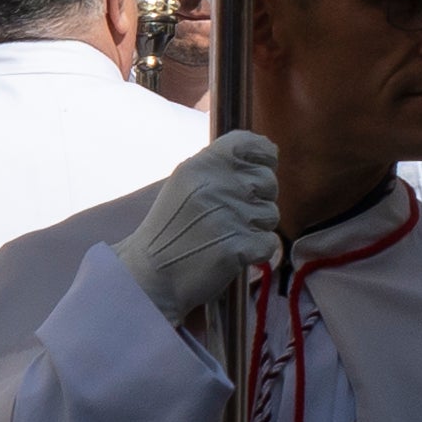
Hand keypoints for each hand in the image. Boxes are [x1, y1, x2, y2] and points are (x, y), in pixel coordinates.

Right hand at [116, 130, 280, 327]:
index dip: (263, 158)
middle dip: (257, 199)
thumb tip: (269, 150)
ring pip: (271, 214)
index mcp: (203, 164)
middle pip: (269, 182)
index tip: (253, 174)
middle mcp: (218, 185)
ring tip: (224, 236)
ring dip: (254, 228)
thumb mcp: (186, 183)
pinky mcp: (238, 247)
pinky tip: (231, 254)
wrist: (150, 277)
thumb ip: (221, 165)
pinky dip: (256, 252)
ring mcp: (230, 216)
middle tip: (227, 216)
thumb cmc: (170, 230)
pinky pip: (269, 243)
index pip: (255, 144)